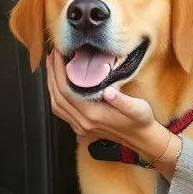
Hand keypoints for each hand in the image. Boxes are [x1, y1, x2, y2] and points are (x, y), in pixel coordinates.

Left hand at [45, 52, 159, 150]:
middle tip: (52, 55)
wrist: (141, 139)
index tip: (59, 54)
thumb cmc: (140, 121)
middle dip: (52, 73)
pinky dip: (55, 96)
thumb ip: (122, 101)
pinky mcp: (80, 128)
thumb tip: (108, 91)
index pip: (67, 90)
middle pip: (57, 96)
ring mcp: (80, 127)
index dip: (59, 71)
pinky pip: (61, 112)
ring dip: (51, 84)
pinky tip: (57, 85)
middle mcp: (83, 122)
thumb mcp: (138, 108)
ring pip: (56, 105)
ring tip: (52, 66)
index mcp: (94, 115)